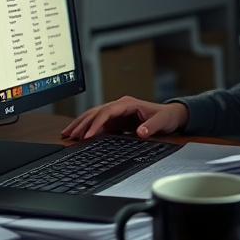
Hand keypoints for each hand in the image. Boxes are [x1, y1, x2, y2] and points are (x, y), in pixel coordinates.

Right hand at [61, 97, 188, 139]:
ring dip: (81, 125)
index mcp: (128, 103)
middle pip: (96, 112)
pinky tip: (79, 135)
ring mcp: (117, 113)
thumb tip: (140, 132)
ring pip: (94, 116)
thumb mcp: (162, 121)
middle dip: (82, 123)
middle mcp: (120, 106)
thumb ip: (151, 127)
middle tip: (70, 135)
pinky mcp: (117, 120)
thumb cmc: (166, 117)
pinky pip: (99, 123)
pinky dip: (88, 129)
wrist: (171, 116)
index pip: (107, 112)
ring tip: (68, 134)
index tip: (87, 135)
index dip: (96, 123)